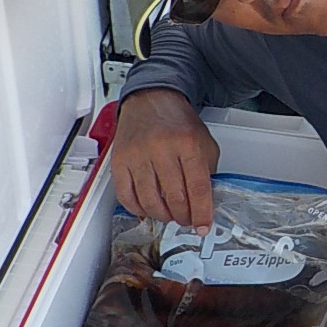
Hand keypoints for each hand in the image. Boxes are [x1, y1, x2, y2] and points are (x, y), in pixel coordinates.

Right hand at [112, 89, 218, 227]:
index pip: (198, 188)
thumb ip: (207, 171)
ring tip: (169, 215)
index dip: (202, 213)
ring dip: (162, 216)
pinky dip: (138, 209)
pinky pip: (126, 196)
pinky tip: (148, 209)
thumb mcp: (204, 142)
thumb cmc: (178, 122)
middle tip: (187, 220)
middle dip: (183, 217)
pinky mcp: (119, 160)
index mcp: (187, 143)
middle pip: (174, 198)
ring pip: (150, 201)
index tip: (203, 227)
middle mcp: (161, 148)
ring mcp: (138, 155)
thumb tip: (206, 204)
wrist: (151, 99)